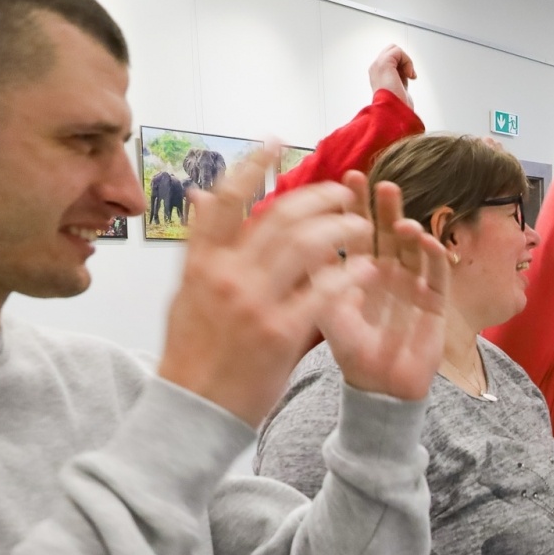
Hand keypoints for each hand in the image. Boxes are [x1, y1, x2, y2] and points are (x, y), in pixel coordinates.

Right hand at [158, 151, 373, 426]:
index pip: (225, 200)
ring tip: (364, 225)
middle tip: (346, 192)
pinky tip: (370, 268)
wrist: (192, 411)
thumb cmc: (193, 355)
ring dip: (342, 229)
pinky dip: (350, 276)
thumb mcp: (184, 295)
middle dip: (319, 197)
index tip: (276, 143)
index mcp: (200, 263)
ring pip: (306, 245)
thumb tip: (204, 200)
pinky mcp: (280, 333)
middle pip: (279, 217)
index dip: (251, 166)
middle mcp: (225, 276)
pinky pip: (324, 293)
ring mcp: (253, 303)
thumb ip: (202, 249)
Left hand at [314, 173, 448, 400]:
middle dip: (386, 207)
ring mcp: (414, 285)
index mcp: (359, 271)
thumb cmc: (351, 351)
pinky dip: (434, 257)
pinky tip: (426, 242)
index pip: (357, 230)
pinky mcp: (436, 303)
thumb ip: (314, 275)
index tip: (351, 178)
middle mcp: (388, 272)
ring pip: (415, 248)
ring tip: (400, 221)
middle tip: (383, 184)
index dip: (355, 204)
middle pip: (388, 231)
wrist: (379, 388)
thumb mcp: (324, 309)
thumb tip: (290, 235)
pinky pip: (438, 274)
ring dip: (410, 230)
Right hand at [369, 45, 416, 108]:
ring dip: (407, 61)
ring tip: (409, 75)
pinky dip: (408, 61)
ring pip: (395, 49)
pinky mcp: (384, 63)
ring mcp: (378, 65)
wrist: (393, 114)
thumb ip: (400, 77)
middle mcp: (375, 68)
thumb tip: (408, 71)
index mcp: (377, 74)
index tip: (409, 78)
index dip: (403, 65)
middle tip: (410, 75)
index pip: (391, 59)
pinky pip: (398, 51)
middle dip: (404, 60)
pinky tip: (409, 75)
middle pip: (391, 50)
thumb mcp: (399, 88)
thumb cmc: (398, 107)